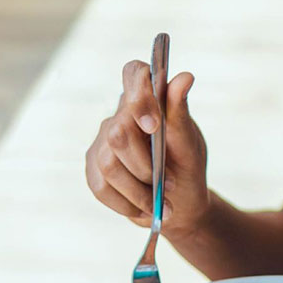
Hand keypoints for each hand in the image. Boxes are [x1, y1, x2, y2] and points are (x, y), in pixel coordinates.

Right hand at [85, 60, 209, 238]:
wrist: (181, 204)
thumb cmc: (187, 166)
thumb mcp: (190, 142)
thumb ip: (180, 112)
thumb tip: (185, 77)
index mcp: (147, 101)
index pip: (133, 74)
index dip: (138, 94)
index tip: (154, 125)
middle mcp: (119, 116)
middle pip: (118, 133)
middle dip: (145, 165)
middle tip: (169, 182)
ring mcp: (101, 143)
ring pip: (109, 165)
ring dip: (139, 191)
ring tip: (161, 203)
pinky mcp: (93, 169)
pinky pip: (101, 187)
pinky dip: (127, 203)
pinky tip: (146, 209)